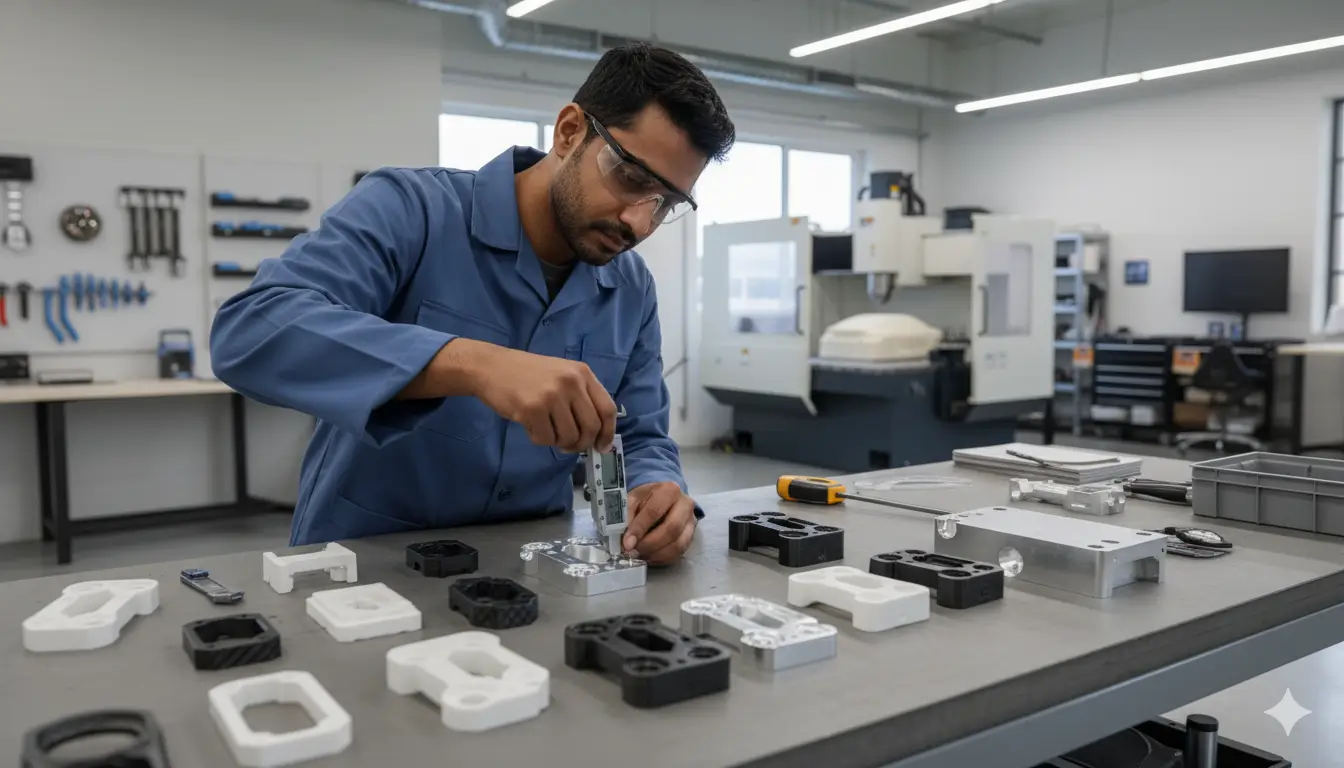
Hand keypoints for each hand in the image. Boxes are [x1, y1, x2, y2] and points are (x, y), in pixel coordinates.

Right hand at [445, 340, 617, 452]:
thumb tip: (597, 433)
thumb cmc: (526, 373)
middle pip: (591, 427)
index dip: (607, 432)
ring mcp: (552, 395)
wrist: (491, 366)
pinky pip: (546, 439)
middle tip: (569, 445)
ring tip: (546, 430)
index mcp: (582, 373)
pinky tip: (531, 426)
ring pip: (569, 437)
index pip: (607, 409)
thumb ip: (580, 397)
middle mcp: (571, 382)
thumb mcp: (561, 375)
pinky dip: (540, 439)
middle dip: (582, 443)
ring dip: (558, 442)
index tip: (602, 446)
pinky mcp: (533, 408)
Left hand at [622, 482, 696, 564]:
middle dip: (650, 544)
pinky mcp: (691, 536)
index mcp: (669, 491)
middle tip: (633, 552)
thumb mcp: (633, 499)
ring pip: (678, 544)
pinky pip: (679, 553)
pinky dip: (662, 558)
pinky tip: (648, 557)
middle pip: (672, 529)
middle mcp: (685, 505)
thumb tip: (625, 540)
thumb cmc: (645, 498)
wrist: (661, 498)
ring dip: (656, 554)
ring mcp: (691, 522)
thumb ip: (628, 516)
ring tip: (639, 555)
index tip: (627, 544)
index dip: (640, 529)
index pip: (654, 512)